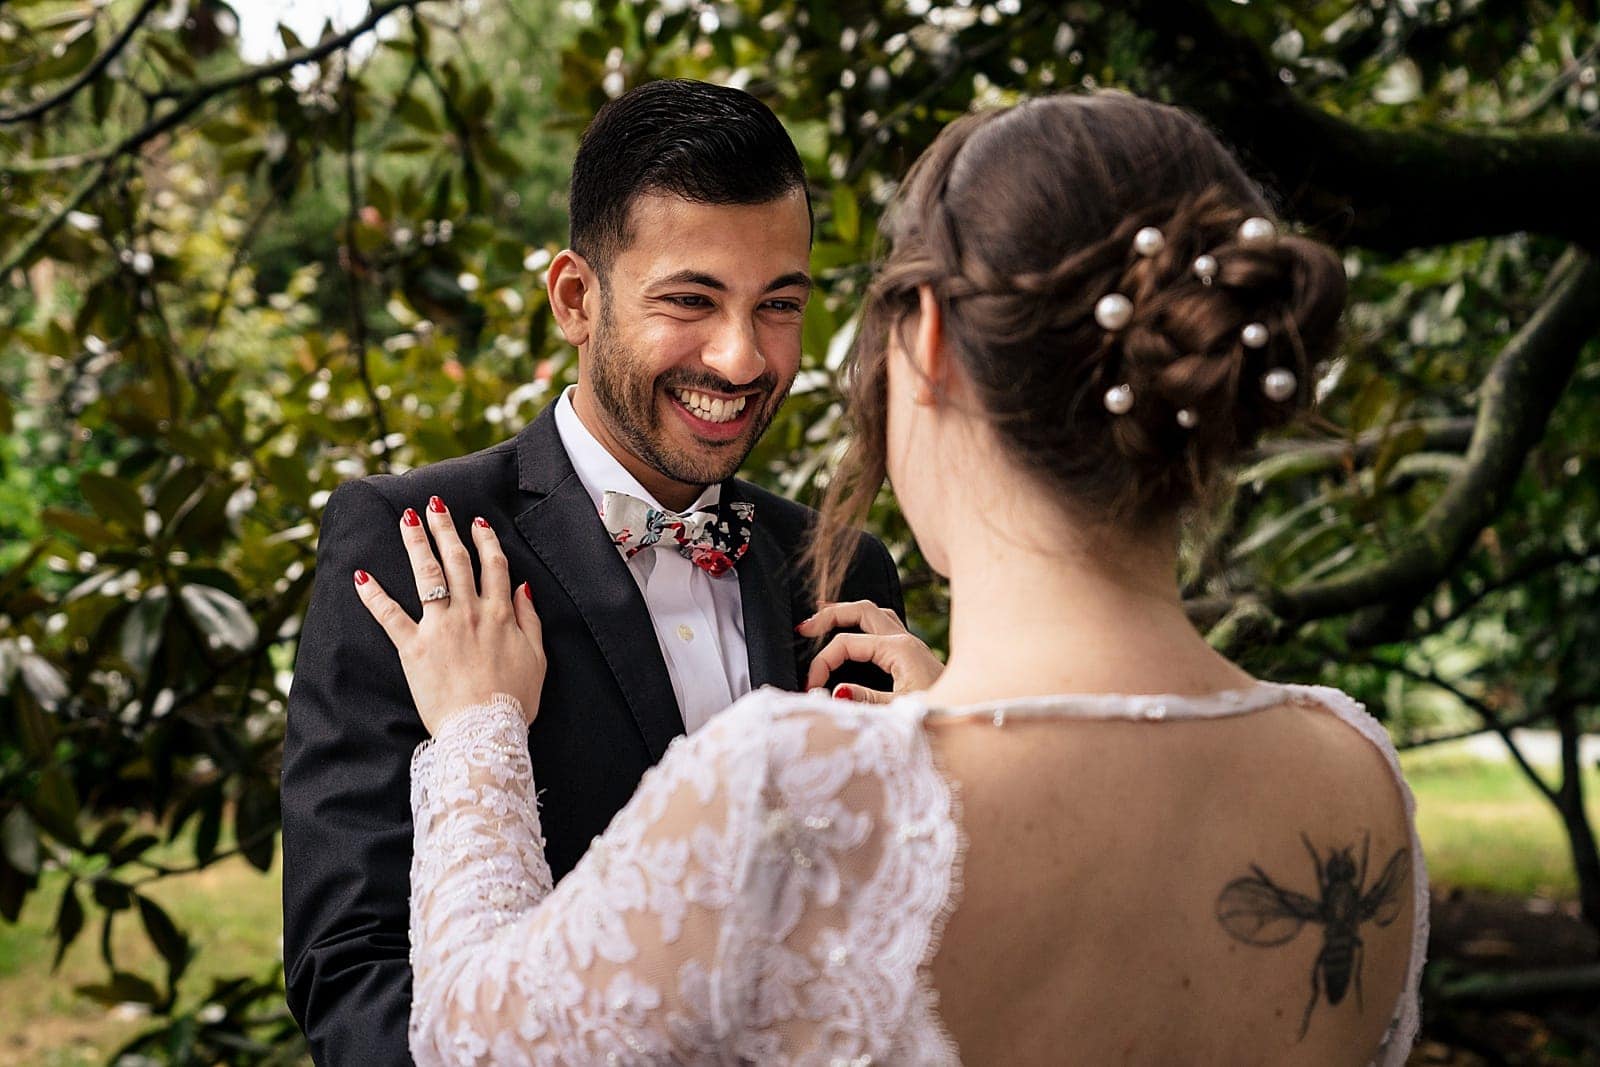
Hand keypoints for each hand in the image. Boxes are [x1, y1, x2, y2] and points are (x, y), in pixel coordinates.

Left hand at [353, 497, 545, 734]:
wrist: (485, 730)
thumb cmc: (513, 700)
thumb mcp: (537, 658)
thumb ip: (530, 619)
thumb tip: (524, 587)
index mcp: (501, 614)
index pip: (493, 566)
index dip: (485, 540)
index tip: (476, 521)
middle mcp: (470, 612)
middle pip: (457, 560)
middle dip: (446, 528)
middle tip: (434, 504)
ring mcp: (440, 627)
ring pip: (428, 574)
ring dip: (415, 543)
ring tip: (405, 519)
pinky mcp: (413, 647)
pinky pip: (389, 615)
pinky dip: (373, 595)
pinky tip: (360, 576)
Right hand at [797, 600, 943, 703]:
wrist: (973, 714)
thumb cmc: (943, 715)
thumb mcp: (900, 712)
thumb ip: (867, 700)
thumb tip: (836, 692)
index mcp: (899, 649)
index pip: (846, 643)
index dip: (823, 662)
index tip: (812, 687)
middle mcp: (905, 640)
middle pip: (860, 610)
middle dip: (829, 615)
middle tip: (803, 628)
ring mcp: (910, 644)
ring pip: (873, 613)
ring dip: (847, 612)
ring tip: (823, 616)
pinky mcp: (913, 654)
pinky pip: (883, 624)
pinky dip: (862, 621)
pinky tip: (854, 629)